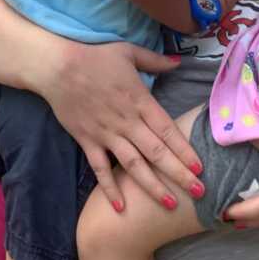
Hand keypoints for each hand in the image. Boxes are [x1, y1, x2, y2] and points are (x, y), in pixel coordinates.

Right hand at [44, 40, 203, 211]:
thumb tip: (180, 61)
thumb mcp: (129, 52)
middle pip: (157, 153)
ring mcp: (107, 134)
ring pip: (134, 165)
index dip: (185, 150)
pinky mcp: (87, 141)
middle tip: (199, 192)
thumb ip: (156, 60)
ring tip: (170, 204)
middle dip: (179, 174)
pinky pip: (100, 169)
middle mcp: (127, 122)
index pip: (168, 130)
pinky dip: (110, 188)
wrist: (58, 66)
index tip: (200, 168)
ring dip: (152, 186)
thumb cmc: (95, 57)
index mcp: (140, 101)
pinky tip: (120, 207)